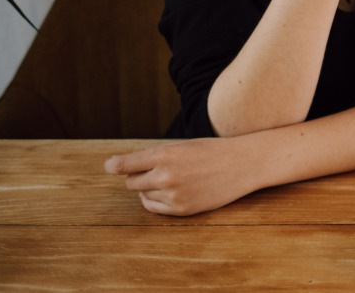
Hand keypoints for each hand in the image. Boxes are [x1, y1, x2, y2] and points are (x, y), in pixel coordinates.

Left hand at [104, 137, 261, 216]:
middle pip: (132, 182)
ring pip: (143, 195)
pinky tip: (169, 191)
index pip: (125, 165)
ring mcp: (174, 194)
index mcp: (165, 154)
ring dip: (150, 188)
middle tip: (155, 169)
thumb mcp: (183, 145)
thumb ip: (155, 156)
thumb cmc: (212, 151)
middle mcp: (166, 175)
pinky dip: (155, 200)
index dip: (114, 165)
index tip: (110, 166)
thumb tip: (121, 168)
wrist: (244, 163)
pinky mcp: (182, 209)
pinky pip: (154, 207)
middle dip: (138, 176)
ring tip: (170, 178)